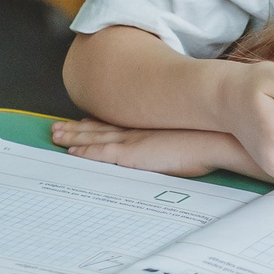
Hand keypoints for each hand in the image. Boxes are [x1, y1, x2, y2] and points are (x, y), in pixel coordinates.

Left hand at [55, 122, 250, 178]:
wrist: (216, 139)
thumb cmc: (211, 140)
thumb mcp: (191, 139)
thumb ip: (177, 140)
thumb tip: (180, 144)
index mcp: (150, 126)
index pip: (118, 123)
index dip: (98, 121)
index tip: (85, 119)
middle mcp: (137, 130)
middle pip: (100, 127)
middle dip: (78, 127)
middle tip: (58, 126)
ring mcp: (133, 141)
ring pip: (95, 137)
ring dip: (74, 137)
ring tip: (56, 135)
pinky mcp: (131, 154)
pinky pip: (101, 153)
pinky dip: (85, 151)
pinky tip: (71, 152)